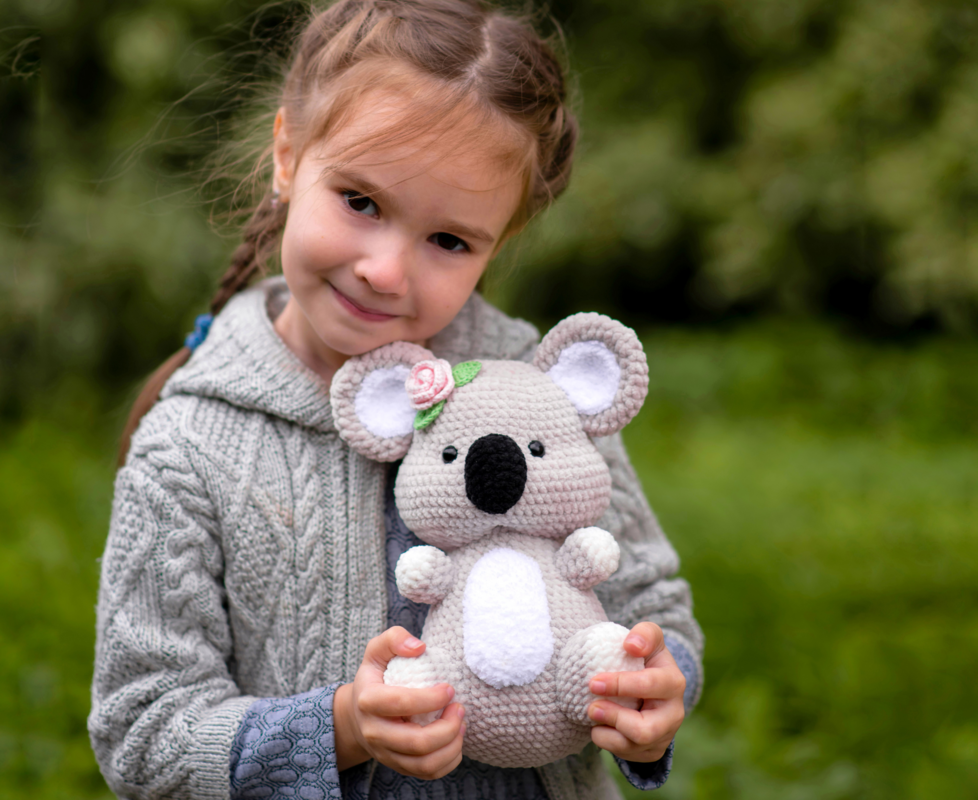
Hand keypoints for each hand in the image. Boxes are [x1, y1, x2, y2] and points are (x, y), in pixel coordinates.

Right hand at [334, 626, 464, 777]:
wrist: (358, 714)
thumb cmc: (376, 677)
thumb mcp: (377, 651)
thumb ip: (394, 638)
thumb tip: (419, 647)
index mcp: (368, 700)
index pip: (400, 703)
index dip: (429, 698)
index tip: (449, 689)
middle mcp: (374, 732)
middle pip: (416, 742)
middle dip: (447, 727)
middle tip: (460, 708)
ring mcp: (386, 753)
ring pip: (424, 764)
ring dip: (452, 746)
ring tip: (461, 724)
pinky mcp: (398, 766)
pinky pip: (428, 773)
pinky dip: (449, 761)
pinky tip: (456, 740)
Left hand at [587, 622, 685, 761]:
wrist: (652, 689)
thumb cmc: (646, 660)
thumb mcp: (649, 641)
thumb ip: (644, 634)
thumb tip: (630, 645)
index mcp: (673, 683)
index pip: (649, 685)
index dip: (620, 685)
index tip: (593, 681)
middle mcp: (673, 714)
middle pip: (644, 729)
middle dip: (614, 718)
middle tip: (591, 707)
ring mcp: (663, 736)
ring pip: (632, 746)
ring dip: (606, 733)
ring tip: (592, 714)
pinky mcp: (651, 751)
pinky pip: (626, 754)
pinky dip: (607, 741)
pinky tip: (600, 726)